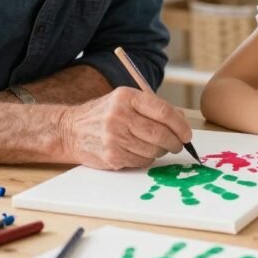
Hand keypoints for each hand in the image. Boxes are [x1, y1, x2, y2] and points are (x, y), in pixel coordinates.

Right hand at [58, 87, 192, 169]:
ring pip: (153, 150)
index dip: (180, 125)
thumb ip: (153, 108)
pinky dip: (147, 158)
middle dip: (175, 142)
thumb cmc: (106, 114)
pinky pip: (142, 161)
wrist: (71, 130)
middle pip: (160, 134)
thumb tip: (182, 122)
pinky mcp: (111, 156)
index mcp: (126, 97)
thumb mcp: (126, 101)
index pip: (163, 112)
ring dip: (160, 150)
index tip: (187, 134)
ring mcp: (114, 137)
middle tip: (178, 144)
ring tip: (156, 146)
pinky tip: (138, 150)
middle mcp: (119, 116)